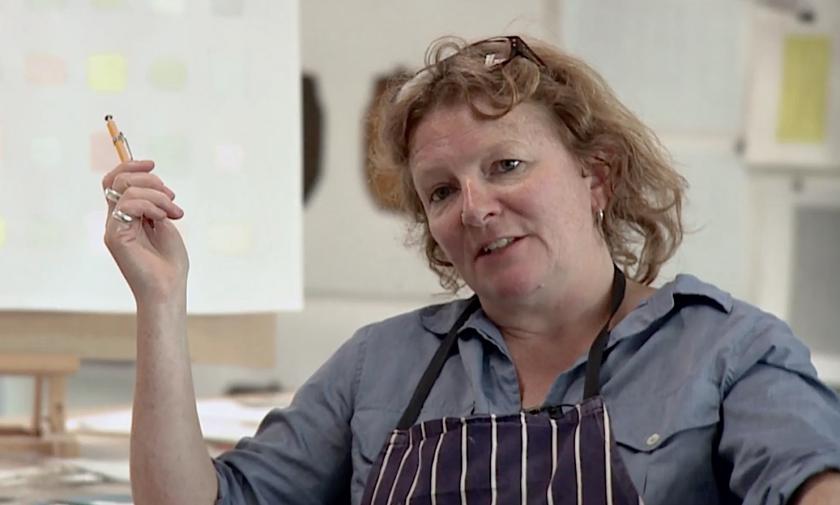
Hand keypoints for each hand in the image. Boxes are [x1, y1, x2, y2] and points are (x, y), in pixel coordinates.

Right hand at [102, 160, 187, 303]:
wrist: (168, 289)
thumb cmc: (170, 263)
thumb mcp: (165, 224)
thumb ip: (155, 204)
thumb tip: (152, 182)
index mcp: (126, 216)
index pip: (116, 181)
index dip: (131, 166)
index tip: (152, 164)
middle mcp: (115, 220)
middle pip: (118, 180)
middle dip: (149, 179)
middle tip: (172, 197)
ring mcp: (113, 228)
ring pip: (126, 189)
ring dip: (157, 195)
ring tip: (175, 213)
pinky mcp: (115, 236)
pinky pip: (129, 205)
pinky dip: (151, 205)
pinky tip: (164, 219)